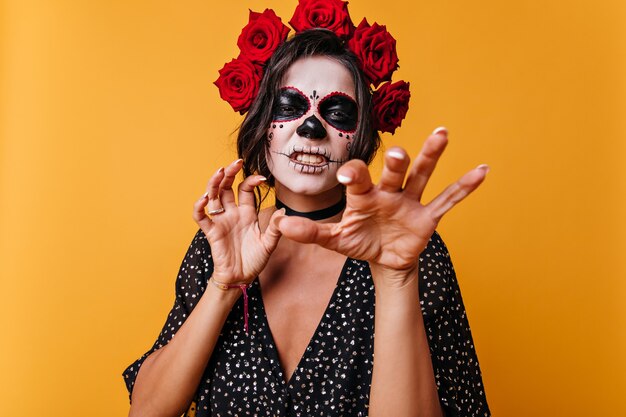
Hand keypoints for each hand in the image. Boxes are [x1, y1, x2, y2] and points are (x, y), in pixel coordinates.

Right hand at [193, 159, 283, 283]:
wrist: (241, 278)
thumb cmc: (254, 260)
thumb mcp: (268, 244)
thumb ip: (275, 229)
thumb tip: (284, 212)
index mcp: (247, 213)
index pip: (246, 189)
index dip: (252, 181)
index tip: (262, 178)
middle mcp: (232, 213)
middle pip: (226, 187)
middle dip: (230, 173)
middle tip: (236, 163)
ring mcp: (221, 221)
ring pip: (213, 196)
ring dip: (214, 183)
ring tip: (219, 172)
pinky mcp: (211, 232)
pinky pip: (201, 217)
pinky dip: (200, 207)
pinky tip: (205, 199)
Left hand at [276, 128, 487, 283]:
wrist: (382, 259)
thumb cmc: (358, 242)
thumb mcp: (334, 240)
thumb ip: (311, 233)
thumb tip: (281, 226)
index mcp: (363, 195)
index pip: (358, 178)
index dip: (353, 175)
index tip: (348, 176)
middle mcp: (387, 192)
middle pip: (392, 170)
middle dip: (395, 161)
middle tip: (396, 153)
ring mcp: (409, 202)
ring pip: (421, 174)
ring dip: (431, 155)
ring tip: (442, 133)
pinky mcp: (428, 216)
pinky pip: (447, 200)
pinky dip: (464, 187)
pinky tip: (482, 171)